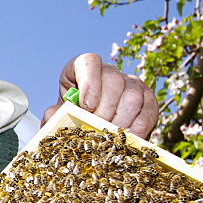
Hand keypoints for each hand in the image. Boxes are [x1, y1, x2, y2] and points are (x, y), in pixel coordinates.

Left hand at [42, 53, 157, 139]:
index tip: (86, 106)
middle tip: (96, 129)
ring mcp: (132, 84)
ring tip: (108, 137)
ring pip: (133, 95)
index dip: (90, 82)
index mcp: (83, 69)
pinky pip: (148, 111)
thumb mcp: (59, 116)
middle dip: (104, 109)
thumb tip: (54, 114)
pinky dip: (137, 129)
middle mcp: (110, 72)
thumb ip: (54, 115)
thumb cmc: (71, 119)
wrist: (91, 133)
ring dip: (120, 120)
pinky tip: (125, 140)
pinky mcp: (148, 101)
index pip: (90, 62)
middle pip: (114, 80)